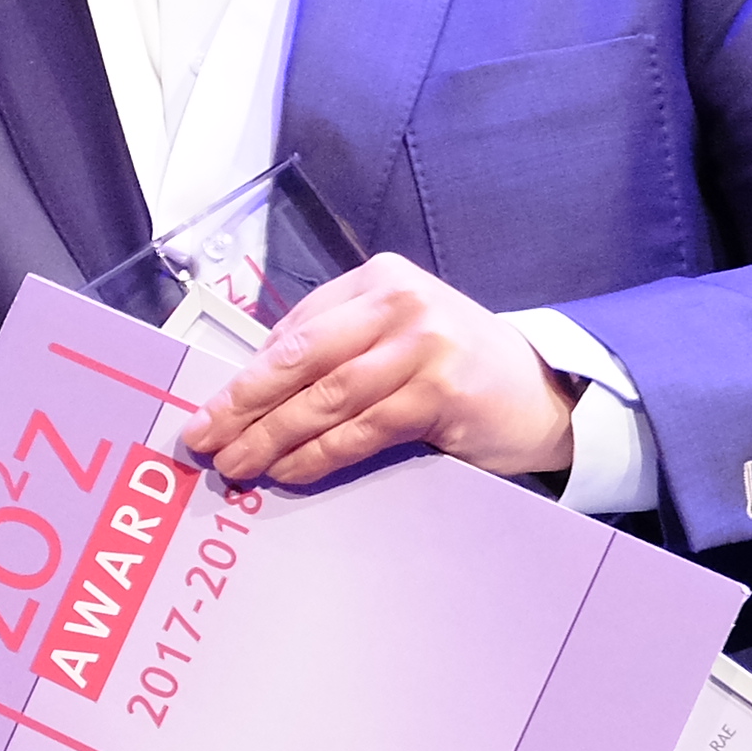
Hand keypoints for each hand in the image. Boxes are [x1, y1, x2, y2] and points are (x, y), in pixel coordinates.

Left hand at [178, 255, 582, 487]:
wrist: (548, 391)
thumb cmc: (458, 365)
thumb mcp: (397, 334)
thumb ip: (338, 346)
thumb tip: (252, 390)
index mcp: (379, 280)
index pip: (295, 329)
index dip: (246, 373)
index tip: (207, 405)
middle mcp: (399, 304)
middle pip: (301, 358)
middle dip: (244, 401)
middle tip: (202, 436)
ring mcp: (423, 347)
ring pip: (326, 398)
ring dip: (272, 436)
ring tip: (236, 462)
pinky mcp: (441, 393)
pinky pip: (362, 430)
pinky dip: (318, 455)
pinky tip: (289, 470)